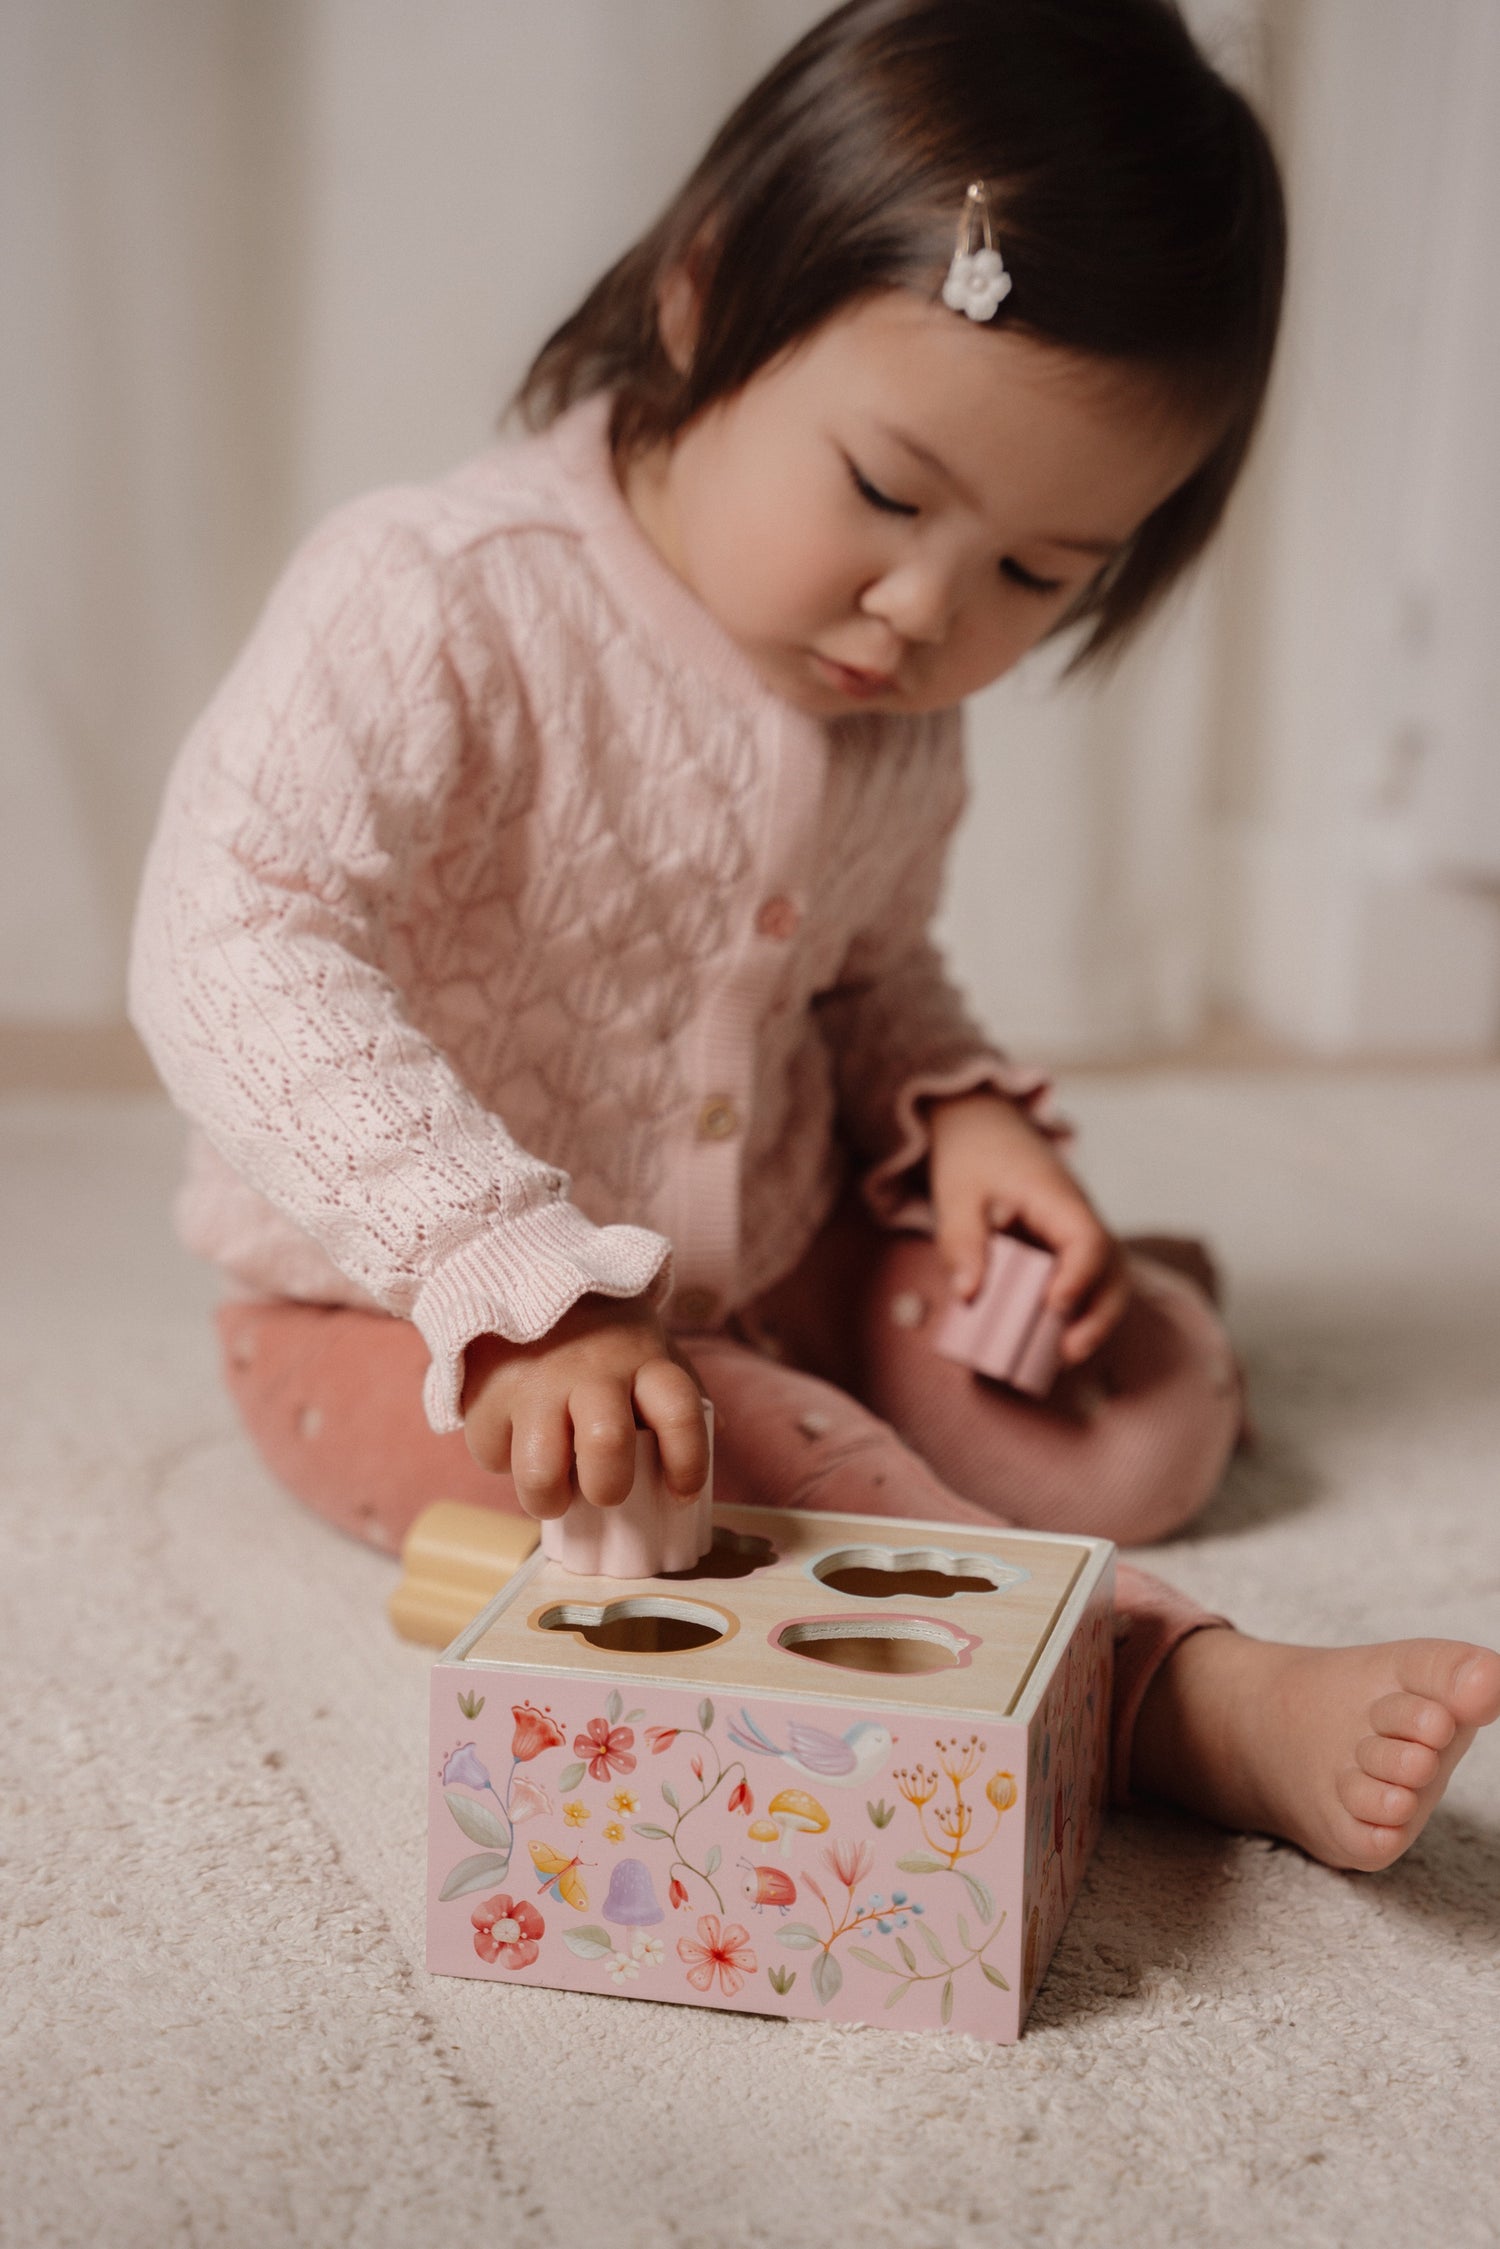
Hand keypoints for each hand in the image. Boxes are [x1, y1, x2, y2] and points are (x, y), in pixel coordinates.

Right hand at [461, 1293, 708, 1519]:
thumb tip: (718, 1428)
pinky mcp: (486, 1396)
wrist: (517, 1273)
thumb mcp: (647, 1347)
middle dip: (609, 1488)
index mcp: (642, 1360)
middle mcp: (590, 1371)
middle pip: (607, 1446)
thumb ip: (677, 1390)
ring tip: (554, 1493)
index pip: (679, 1413)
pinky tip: (516, 1441)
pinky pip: (493, 1457)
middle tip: (605, 1492)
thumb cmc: (598, 1333)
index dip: (688, 1463)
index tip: (681, 1493)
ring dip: (549, 1499)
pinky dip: (505, 1462)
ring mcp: (534, 1384)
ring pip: (541, 1473)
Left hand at [925, 1091, 1129, 1364]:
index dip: (1079, 1277)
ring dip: (1094, 1318)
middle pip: (1114, 1268)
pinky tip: (1051, 1343)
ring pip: (1108, 1279)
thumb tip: (968, 1295)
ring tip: (1064, 1357)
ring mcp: (1078, 1234)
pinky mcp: (1068, 1249)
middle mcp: (1080, 1217)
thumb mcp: (956, 1195)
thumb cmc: (973, 1157)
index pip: (1088, 1239)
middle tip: (1068, 1353)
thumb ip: (961, 1241)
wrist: (984, 1126)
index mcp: (1058, 1198)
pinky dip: (1078, 1311)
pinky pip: (1086, 1281)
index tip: (1054, 1306)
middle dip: (1099, 1314)